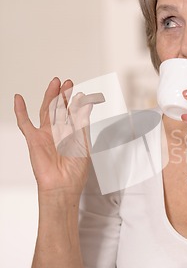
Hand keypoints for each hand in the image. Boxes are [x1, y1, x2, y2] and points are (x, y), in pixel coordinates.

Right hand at [14, 77, 92, 194]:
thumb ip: (83, 123)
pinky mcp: (34, 140)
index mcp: (72, 135)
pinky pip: (24, 123)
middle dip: (63, 95)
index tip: (82, 94)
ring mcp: (45, 135)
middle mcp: (58, 133)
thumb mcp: (84, 143)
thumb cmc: (75, 170)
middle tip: (67, 82)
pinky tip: (18, 99)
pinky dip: (20, 111)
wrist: (63, 185)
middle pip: (60, 109)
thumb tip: (87, 104)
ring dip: (50, 97)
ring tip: (55, 83)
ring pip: (46, 111)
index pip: (73, 114)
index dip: (77, 103)